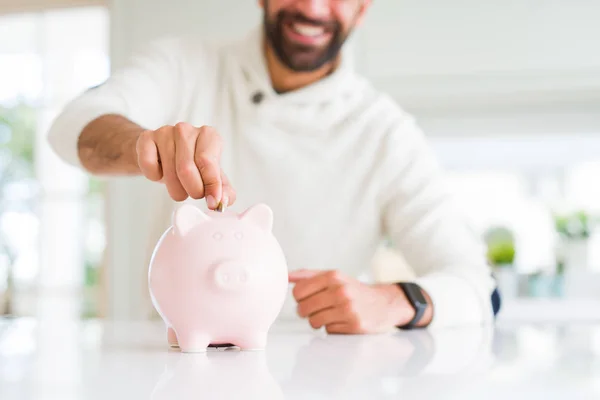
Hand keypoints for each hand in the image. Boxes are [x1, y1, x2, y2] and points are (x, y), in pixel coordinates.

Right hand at [135, 122, 235, 206]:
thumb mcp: (212, 177)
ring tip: (178, 186)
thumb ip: (223, 190)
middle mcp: (187, 130)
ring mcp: (165, 132)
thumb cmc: (192, 165)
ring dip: (175, 189)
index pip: (208, 163)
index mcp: (208, 135)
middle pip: (186, 169)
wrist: (163, 154)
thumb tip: (222, 201)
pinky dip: (154, 177)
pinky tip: (160, 171)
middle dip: (192, 190)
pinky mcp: (146, 138)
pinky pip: (148, 165)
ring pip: (169, 172)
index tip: (213, 202)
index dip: (211, 187)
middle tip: (194, 193)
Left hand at [288, 270, 430, 333]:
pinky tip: (342, 321)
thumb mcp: (334, 277)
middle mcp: (340, 291)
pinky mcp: (354, 325)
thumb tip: (285, 277)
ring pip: (314, 321)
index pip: (298, 291)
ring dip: (318, 321)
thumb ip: (308, 276)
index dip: (299, 298)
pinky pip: (328, 330)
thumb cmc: (353, 290)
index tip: (307, 298)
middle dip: (307, 311)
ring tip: (330, 314)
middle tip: (318, 308)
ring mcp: (348, 308)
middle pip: (303, 308)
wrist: (383, 303)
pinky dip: (332, 328)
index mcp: (333, 276)